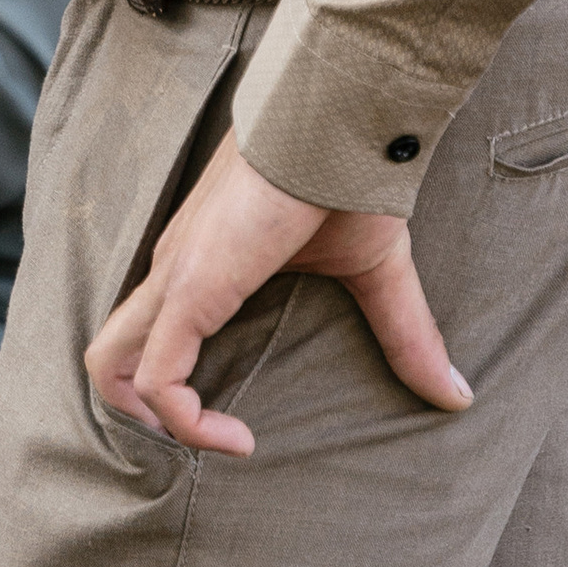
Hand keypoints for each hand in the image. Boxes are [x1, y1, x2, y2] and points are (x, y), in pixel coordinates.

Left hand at [85, 131, 471, 455]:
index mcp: (199, 266)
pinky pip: (158, 377)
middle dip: (141, 412)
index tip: (244, 431)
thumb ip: (403, 337)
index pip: (149, 336)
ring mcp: (175, 278)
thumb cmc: (346, 182)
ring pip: (111, 365)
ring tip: (220, 440)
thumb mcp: (373, 276)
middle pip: (110, 353)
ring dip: (154, 421)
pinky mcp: (190, 288)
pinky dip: (184, 421)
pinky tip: (239, 436)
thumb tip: (456, 394)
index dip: (177, 396)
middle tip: (209, 439)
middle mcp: (173, 272)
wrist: (336, 125)